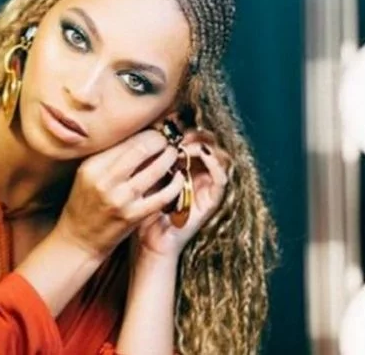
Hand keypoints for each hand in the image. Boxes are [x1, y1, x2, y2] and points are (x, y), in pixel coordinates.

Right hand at [55, 130, 185, 257]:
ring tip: (174, 153)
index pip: (127, 140)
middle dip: (160, 140)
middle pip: (141, 149)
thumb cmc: (85, 202)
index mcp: (92, 165)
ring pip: (155, 169)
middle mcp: (105, 180)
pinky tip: (179, 176)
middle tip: (168, 139)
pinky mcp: (133, 217)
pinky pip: (163, 195)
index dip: (148, 132)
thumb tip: (140, 135)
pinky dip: (175, 183)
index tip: (157, 131)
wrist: (78, 239)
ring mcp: (120, 200)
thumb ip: (110, 156)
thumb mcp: (89, 174)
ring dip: (170, 157)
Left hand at [136, 128, 229, 258]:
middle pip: (209, 144)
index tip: (171, 123)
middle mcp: (199, 174)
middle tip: (181, 131)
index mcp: (184, 166)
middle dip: (197, 133)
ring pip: (218, 156)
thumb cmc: (142, 206)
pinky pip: (221, 178)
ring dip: (204, 146)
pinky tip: (201, 154)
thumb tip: (149, 129)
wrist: (150, 240)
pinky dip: (214, 163)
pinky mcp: (213, 200)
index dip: (186, 128)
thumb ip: (150, 156)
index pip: (194, 138)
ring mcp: (207, 186)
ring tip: (187, 143)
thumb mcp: (144, 175)